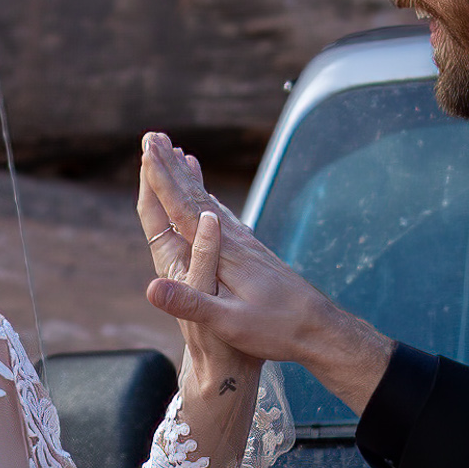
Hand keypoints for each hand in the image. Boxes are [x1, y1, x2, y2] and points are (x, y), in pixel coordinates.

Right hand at [134, 133, 394, 411]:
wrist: (322, 330)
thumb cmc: (278, 329)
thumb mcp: (229, 323)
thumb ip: (190, 303)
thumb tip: (151, 287)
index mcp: (225, 252)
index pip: (184, 208)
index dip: (162, 179)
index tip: (146, 149)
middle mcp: (236, 241)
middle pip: (196, 196)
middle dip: (171, 167)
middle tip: (153, 137)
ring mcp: (248, 245)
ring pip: (211, 203)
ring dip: (190, 179)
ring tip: (179, 156)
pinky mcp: (256, 255)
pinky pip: (226, 218)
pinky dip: (211, 201)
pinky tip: (211, 201)